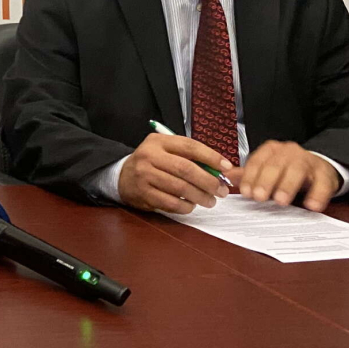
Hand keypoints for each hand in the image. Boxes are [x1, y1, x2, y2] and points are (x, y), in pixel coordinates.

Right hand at [118, 133, 234, 213]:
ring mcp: (145, 175)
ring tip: (210, 201)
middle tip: (221, 191)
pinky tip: (191, 205)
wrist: (122, 176)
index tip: (226, 168)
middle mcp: (149, 156)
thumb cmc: (152, 163)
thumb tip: (219, 170)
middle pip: (186, 169)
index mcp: (158, 141)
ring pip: (180, 188)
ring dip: (200, 197)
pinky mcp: (144, 194)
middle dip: (208, 181)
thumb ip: (188, 156)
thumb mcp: (165, 150)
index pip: (189, 146)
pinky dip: (186, 206)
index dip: (211, 157)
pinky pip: (171, 203)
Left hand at [236, 140, 339, 211]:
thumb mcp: (266, 169)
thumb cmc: (287, 170)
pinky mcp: (325, 174)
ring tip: (281, 201)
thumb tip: (226, 177)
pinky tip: (312, 206)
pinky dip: (318, 194)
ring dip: (288, 186)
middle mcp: (289, 152)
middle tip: (259, 197)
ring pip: (297, 170)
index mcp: (271, 150)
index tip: (246, 192)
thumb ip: (248, 174)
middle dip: (266, 181)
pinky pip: (323, 183)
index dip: (250, 177)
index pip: (257, 161)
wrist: (320, 166)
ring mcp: (308, 161)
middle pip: (275, 165)